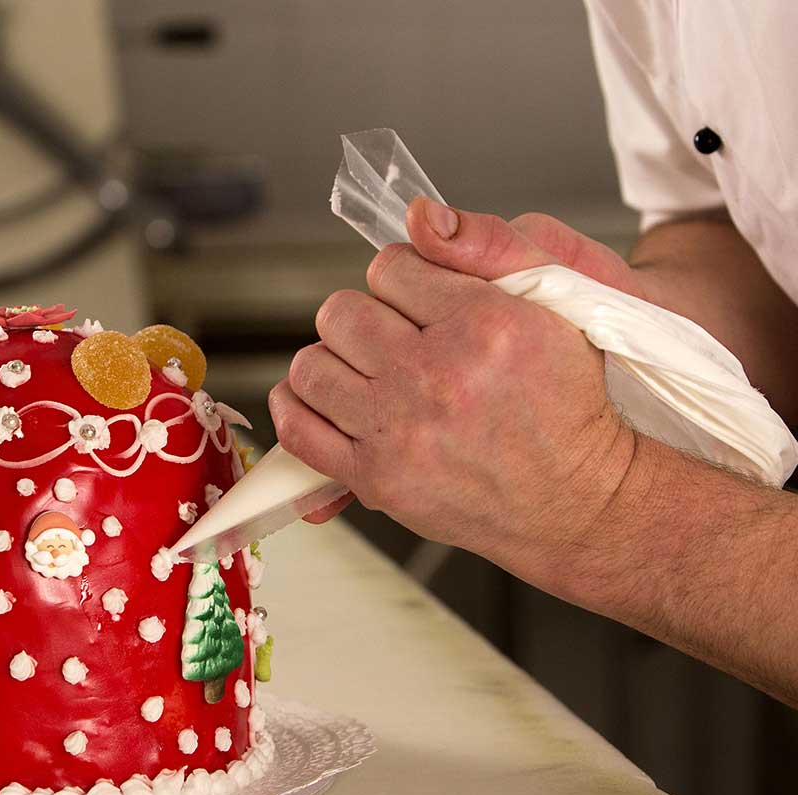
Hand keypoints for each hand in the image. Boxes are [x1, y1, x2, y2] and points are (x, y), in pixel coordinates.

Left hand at [275, 198, 640, 564]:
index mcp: (484, 323)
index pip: (389, 267)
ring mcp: (400, 430)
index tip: (416, 301)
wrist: (576, 500)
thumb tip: (419, 215)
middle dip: (361, 318)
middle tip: (388, 339)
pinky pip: (299, 426)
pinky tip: (321, 398)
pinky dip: (297, 406)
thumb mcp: (559, 305)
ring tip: (363, 372)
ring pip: (311, 364)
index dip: (400, 279)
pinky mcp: (376, 477)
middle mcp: (436, 375)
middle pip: (341, 312)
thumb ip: (490, 247)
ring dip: (331, 361)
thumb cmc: (566, 408)